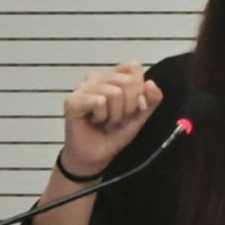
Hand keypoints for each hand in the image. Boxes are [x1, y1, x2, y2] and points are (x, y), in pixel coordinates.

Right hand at [60, 62, 163, 177]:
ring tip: (106, 121)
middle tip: (117, 118)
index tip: (132, 107)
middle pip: (127, 81)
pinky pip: (99, 101)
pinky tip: (94, 121)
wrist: (96, 156)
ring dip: (116, 114)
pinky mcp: (72, 100)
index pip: (133, 67)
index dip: (139, 90)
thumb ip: (152, 99)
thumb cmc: (114, 133)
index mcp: (112, 76)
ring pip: (115, 92)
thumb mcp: (141, 115)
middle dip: (129, 106)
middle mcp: (96, 77)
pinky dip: (102, 117)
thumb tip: (150, 83)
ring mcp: (82, 87)